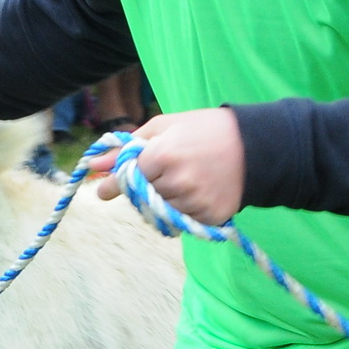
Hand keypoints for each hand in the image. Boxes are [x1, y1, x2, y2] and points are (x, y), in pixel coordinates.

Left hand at [94, 109, 244, 225]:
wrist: (255, 146)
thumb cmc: (204, 129)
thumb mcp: (163, 127)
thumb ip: (126, 147)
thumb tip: (93, 166)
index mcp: (162, 154)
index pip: (126, 178)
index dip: (115, 182)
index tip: (103, 190)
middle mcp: (177, 181)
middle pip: (142, 196)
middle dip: (144, 187)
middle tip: (160, 173)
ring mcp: (194, 202)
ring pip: (160, 211)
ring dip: (163, 199)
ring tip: (183, 179)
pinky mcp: (209, 218)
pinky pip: (182, 221)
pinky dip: (182, 209)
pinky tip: (196, 191)